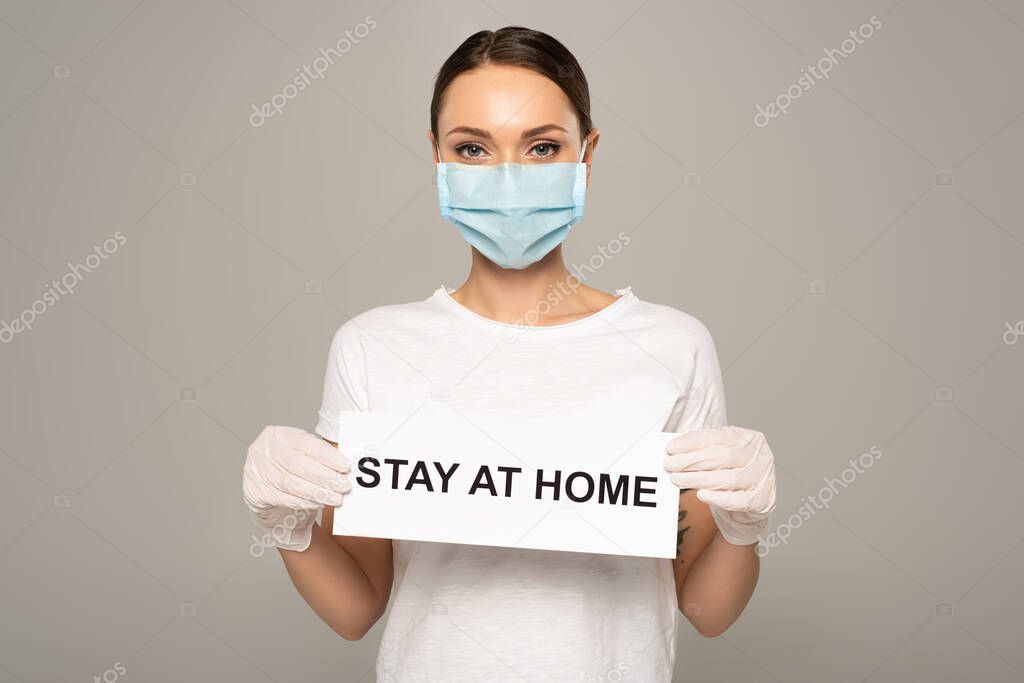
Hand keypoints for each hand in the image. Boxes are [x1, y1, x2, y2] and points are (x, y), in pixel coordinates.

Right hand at [242, 425, 351, 551]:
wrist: (265, 486)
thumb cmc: (290, 467)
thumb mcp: (303, 454)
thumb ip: (320, 456)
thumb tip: (344, 466)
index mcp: (278, 434)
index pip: (305, 443)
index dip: (327, 456)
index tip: (345, 466)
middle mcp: (263, 450)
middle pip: (297, 464)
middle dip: (324, 477)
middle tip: (343, 486)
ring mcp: (255, 471)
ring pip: (291, 483)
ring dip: (317, 493)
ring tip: (335, 497)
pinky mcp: (253, 491)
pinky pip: (283, 498)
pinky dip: (303, 502)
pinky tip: (318, 503)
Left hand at [664, 426, 776, 545]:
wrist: (752, 501)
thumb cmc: (733, 473)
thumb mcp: (721, 455)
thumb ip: (703, 450)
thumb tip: (675, 451)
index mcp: (747, 438)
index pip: (716, 437)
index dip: (691, 442)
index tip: (671, 448)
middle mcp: (758, 455)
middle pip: (721, 457)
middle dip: (691, 461)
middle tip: (670, 465)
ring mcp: (762, 478)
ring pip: (728, 478)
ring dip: (698, 479)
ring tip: (678, 479)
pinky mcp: (762, 500)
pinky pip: (738, 500)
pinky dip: (717, 498)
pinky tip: (701, 495)